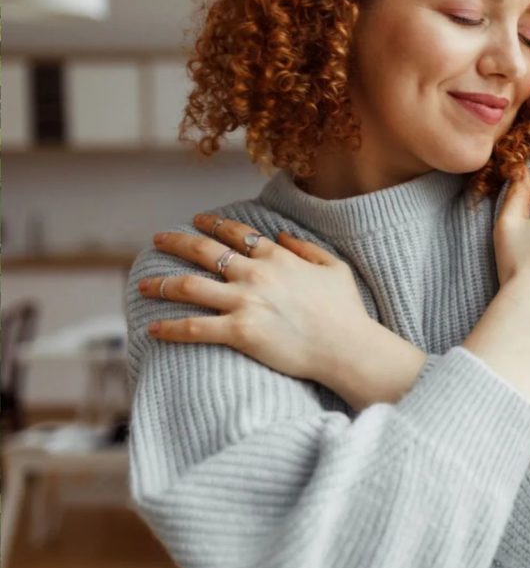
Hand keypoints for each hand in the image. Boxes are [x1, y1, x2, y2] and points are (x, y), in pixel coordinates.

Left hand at [139, 215, 370, 393]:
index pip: (237, 233)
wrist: (347, 347)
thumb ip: (307, 248)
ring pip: (190, 287)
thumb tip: (280, 235)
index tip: (197, 220)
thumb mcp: (335, 268)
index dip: (213, 224)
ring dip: (162, 284)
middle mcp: (256, 274)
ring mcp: (245, 302)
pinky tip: (152, 329)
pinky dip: (170, 329)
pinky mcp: (239, 332)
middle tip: (158, 239)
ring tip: (143, 285)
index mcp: (278, 257)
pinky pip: (194, 328)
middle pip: (204, 251)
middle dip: (177, 242)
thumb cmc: (347, 311)